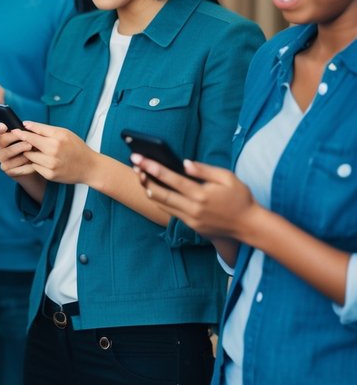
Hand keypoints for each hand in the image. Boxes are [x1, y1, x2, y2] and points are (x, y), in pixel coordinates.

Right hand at [0, 123, 35, 176]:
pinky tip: (32, 164)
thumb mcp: (31, 139)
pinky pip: (13, 170)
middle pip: (0, 143)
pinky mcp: (9, 171)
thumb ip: (25, 132)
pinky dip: (23, 167)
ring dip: (20, 156)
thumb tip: (25, 125)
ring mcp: (3, 161)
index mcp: (3, 138)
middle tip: (29, 144)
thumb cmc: (33, 149)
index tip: (4, 127)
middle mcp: (0, 149)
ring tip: (31, 155)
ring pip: (5, 157)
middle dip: (14, 142)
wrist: (39, 166)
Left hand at [10, 121, 102, 185]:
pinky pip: (35, 167)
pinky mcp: (50, 175)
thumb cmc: (76, 147)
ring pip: (30, 157)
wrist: (89, 167)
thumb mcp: (64, 133)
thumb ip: (44, 129)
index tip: (14, 130)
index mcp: (58, 139)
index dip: (21, 133)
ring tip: (40, 152)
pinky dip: (37, 163)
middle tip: (26, 141)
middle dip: (25, 143)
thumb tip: (26, 124)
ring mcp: (51, 165)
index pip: (33, 134)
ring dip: (31, 153)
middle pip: (29, 146)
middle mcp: (54, 152)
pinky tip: (45, 161)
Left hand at [132, 155, 257, 241]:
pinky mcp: (190, 225)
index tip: (139, 158)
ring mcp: (190, 219)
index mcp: (202, 194)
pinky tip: (153, 189)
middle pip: (160, 193)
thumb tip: (184, 163)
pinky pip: (169, 211)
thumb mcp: (228, 178)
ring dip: (149, 189)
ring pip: (161, 204)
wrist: (249, 226)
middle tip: (134, 165)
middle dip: (144, 178)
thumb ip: (205, 170)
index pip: (172, 179)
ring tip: (140, 176)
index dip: (153, 168)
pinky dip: (159, 200)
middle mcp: (193, 208)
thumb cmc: (241, 199)